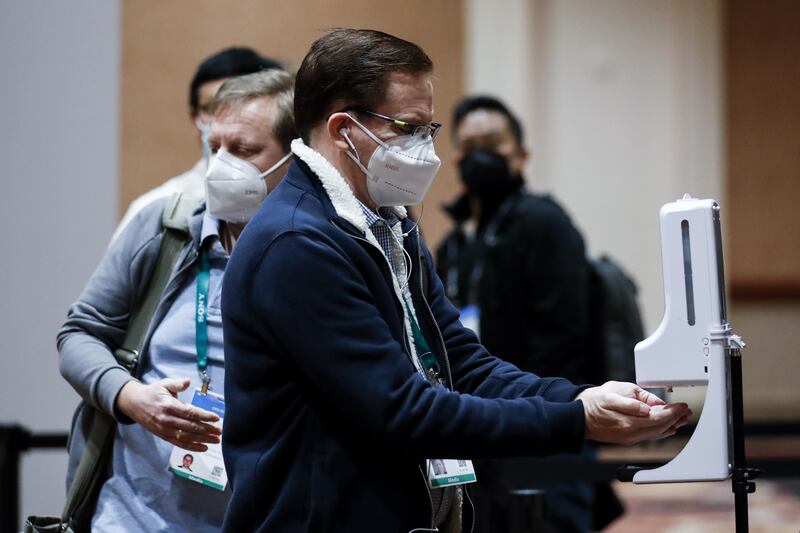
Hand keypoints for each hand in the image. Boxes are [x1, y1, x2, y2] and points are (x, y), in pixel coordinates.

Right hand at [115, 378, 220, 451]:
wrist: (134, 404)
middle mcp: (167, 420)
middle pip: (191, 427)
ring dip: (202, 440)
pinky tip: (204, 447)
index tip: (216, 418)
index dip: (204, 416)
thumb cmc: (152, 392)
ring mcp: (165, 430)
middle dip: (207, 430)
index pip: (190, 413)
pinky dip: (192, 447)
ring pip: (187, 437)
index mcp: (169, 406)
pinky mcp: (163, 436)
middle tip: (219, 431)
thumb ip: (177, 384)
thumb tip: (187, 381)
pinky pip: (179, 443)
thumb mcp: (164, 384)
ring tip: (216, 440)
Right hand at [576, 381, 690, 444]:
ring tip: (681, 418)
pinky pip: (649, 436)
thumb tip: (652, 407)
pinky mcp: (627, 439)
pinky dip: (661, 431)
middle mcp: (631, 433)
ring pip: (656, 433)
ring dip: (671, 425)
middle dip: (675, 418)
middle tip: (686, 411)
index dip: (672, 411)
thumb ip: (634, 400)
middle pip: (660, 427)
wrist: (579, 415)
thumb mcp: (613, 393)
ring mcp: (629, 438)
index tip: (682, 406)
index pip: (658, 417)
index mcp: (628, 421)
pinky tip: (667, 428)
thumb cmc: (594, 401)